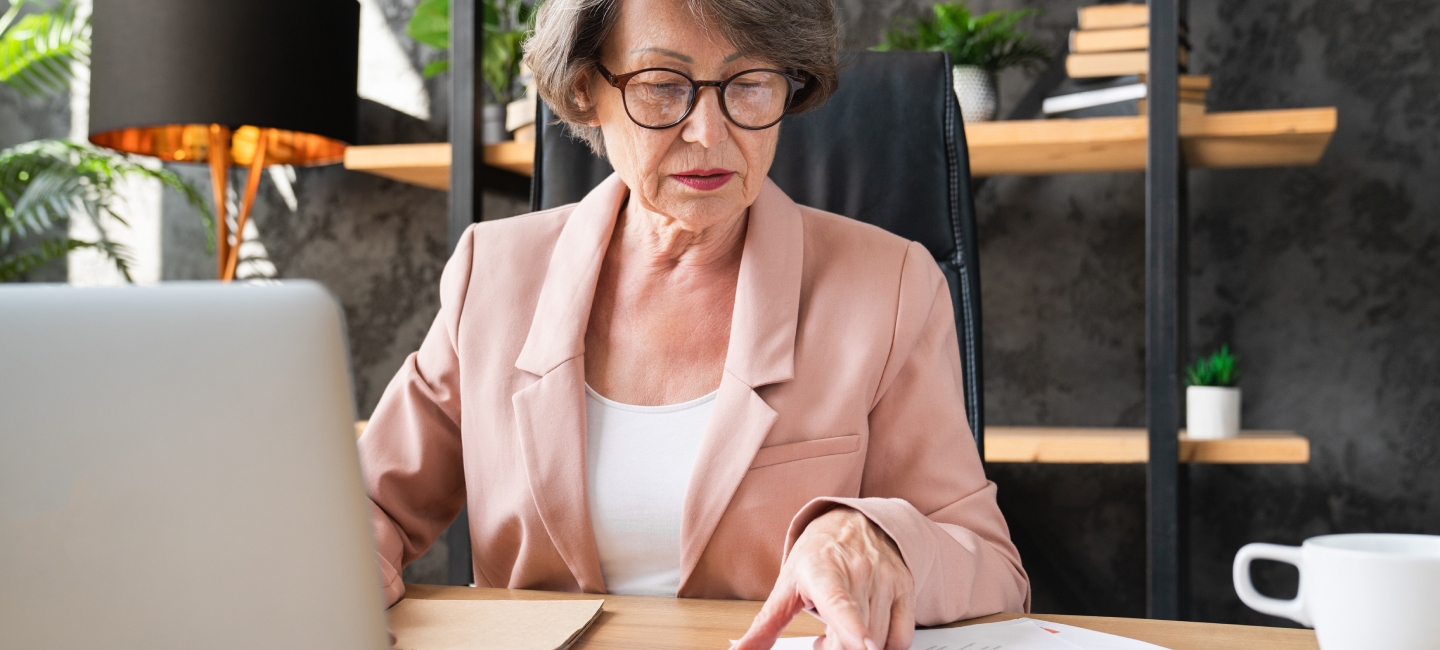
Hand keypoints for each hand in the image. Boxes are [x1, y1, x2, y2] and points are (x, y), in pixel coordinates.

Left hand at [735, 506, 914, 649]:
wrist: (853, 521)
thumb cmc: (816, 556)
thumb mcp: (786, 586)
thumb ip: (764, 626)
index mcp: (823, 570)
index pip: (839, 602)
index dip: (851, 626)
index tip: (863, 645)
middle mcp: (859, 572)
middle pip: (857, 635)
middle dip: (837, 649)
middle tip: (821, 643)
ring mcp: (886, 579)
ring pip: (879, 640)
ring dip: (856, 649)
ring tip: (839, 635)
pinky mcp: (906, 588)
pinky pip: (902, 637)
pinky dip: (884, 647)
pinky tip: (866, 637)